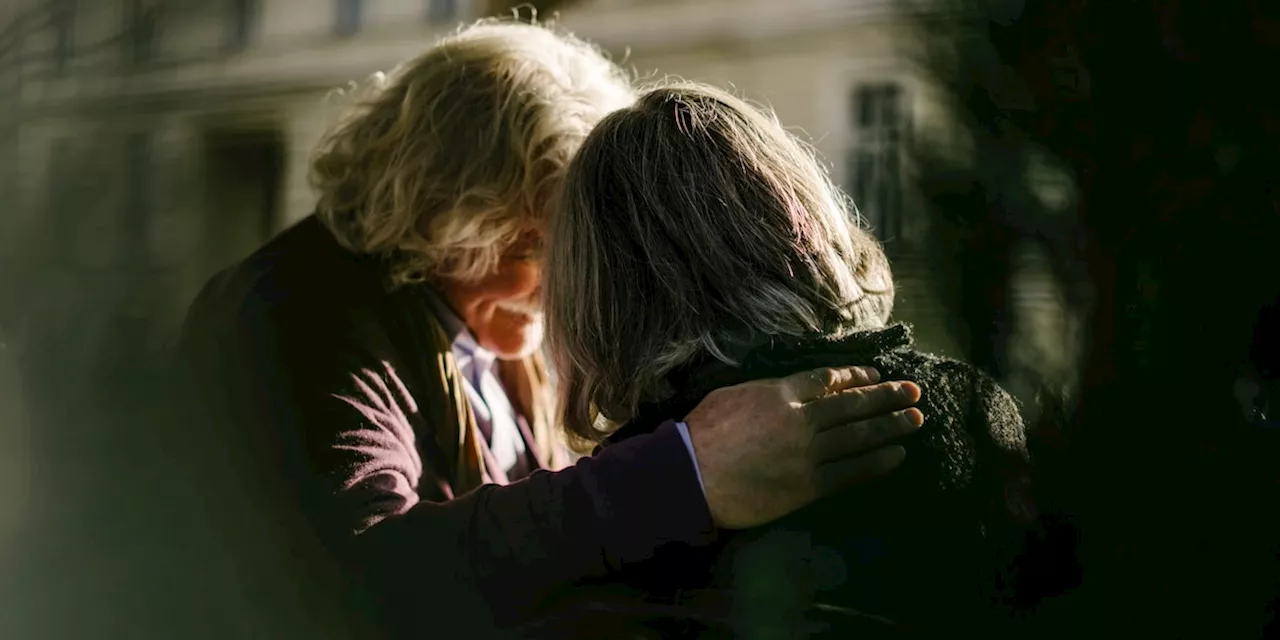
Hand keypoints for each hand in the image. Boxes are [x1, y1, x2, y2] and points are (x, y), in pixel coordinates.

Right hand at [683, 366, 922, 529]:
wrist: (690, 477)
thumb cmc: (701, 434)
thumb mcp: (732, 394)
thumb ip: (767, 389)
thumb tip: (792, 387)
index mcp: (780, 393)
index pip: (827, 380)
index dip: (854, 376)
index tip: (874, 376)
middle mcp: (800, 420)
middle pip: (851, 405)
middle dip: (886, 396)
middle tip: (914, 390)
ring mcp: (806, 454)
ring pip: (858, 436)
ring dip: (890, 425)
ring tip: (916, 418)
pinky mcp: (806, 485)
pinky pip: (850, 472)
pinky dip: (876, 463)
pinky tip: (897, 455)